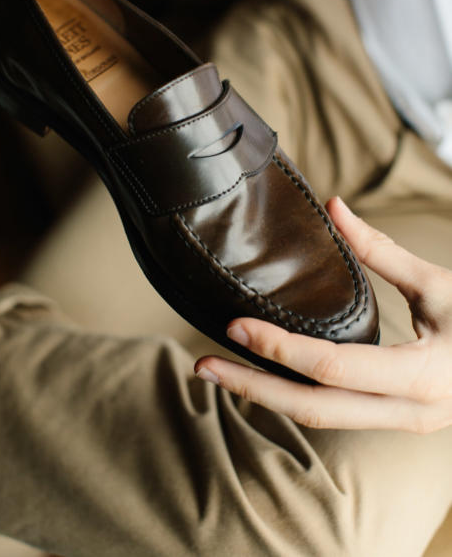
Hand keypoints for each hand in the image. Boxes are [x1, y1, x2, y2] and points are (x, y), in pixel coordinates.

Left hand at [195, 197, 451, 432]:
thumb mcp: (437, 286)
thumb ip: (383, 251)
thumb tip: (337, 207)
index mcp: (421, 376)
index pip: (333, 368)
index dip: (279, 348)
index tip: (235, 325)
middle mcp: (406, 412)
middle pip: (312, 409)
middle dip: (253, 388)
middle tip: (201, 366)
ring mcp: (399, 423)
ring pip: (319, 419)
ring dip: (266, 395)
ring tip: (221, 372)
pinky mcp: (392, 418)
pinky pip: (334, 413)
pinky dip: (293, 394)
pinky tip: (265, 376)